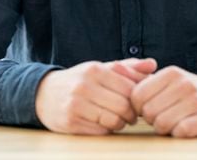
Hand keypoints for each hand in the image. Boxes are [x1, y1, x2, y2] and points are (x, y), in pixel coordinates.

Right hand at [34, 58, 155, 134]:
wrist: (43, 94)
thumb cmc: (79, 81)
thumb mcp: (100, 69)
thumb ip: (127, 67)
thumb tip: (152, 64)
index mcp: (95, 70)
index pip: (130, 89)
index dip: (138, 100)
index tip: (137, 103)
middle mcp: (84, 86)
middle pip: (123, 107)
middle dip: (131, 115)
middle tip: (130, 116)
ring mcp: (76, 105)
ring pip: (113, 121)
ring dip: (120, 124)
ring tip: (117, 119)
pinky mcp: (70, 122)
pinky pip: (100, 132)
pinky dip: (106, 130)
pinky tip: (101, 124)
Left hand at [130, 66, 196, 137]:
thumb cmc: (185, 92)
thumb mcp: (165, 80)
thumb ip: (139, 76)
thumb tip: (115, 66)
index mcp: (171, 73)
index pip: (138, 96)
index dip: (138, 108)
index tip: (147, 109)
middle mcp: (185, 84)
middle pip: (149, 112)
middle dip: (152, 119)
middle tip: (162, 116)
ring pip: (163, 124)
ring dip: (165, 128)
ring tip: (173, 122)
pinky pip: (180, 132)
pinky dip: (178, 133)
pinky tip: (184, 127)